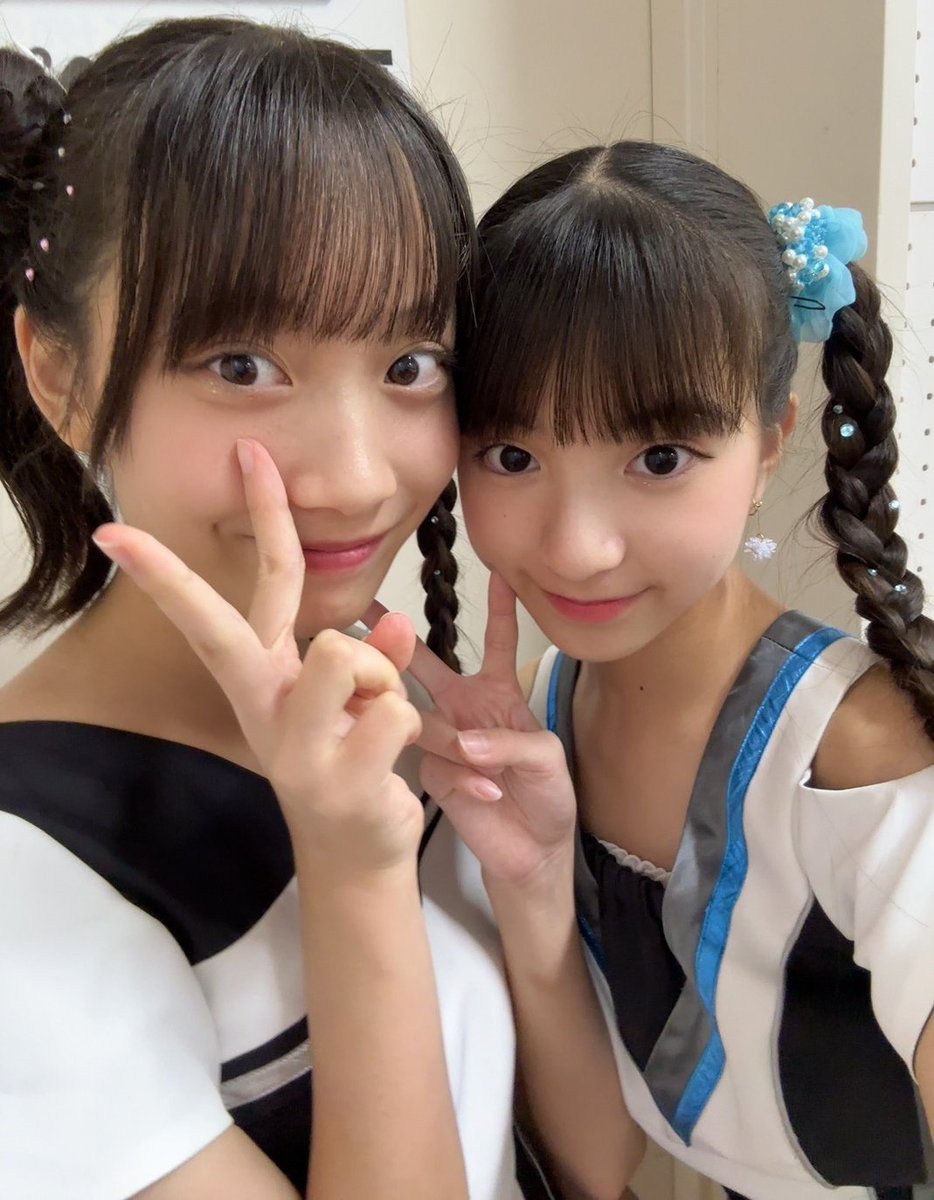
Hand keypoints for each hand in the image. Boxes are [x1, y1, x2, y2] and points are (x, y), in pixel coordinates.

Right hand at [92, 439, 425, 872]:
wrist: (355, 855)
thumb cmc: (347, 764)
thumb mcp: (350, 704)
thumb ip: (368, 657)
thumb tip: (392, 618)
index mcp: (258, 682)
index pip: (214, 614)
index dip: (168, 571)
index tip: (113, 529)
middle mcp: (262, 707)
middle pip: (250, 612)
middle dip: (262, 524)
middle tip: (251, 451)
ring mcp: (294, 747)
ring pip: (345, 653)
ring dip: (381, 676)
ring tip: (373, 716)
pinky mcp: (339, 780)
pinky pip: (395, 707)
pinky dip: (409, 722)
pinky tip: (389, 756)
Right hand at [366, 574, 575, 887]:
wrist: (533, 852)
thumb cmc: (548, 798)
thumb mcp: (546, 760)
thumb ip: (511, 742)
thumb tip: (465, 742)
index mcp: (499, 695)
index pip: (498, 643)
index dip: (499, 608)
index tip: (499, 571)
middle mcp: (465, 709)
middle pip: (427, 665)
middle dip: (399, 636)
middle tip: (367, 608)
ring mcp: (445, 740)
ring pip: (420, 718)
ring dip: (443, 734)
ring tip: (471, 757)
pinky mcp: (433, 774)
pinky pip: (434, 762)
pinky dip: (462, 776)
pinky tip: (489, 794)